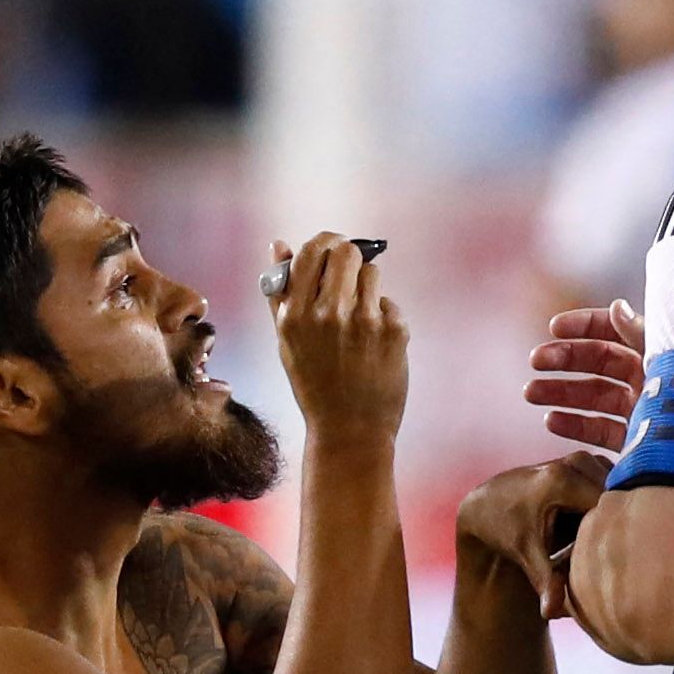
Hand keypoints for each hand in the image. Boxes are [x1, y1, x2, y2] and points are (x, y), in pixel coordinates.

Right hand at [269, 233, 408, 444]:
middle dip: (349, 257)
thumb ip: (280, 291)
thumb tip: (279, 245)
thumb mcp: (287, 341)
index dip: (324, 242)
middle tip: (349, 274)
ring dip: (366, 288)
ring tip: (359, 319)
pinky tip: (374, 345)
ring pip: (372, 273)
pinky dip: (383, 317)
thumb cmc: (315, 385)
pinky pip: (389, 303)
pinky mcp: (394, 331)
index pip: (312, 251)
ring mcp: (363, 321)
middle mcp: (328, 313)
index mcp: (295, 314)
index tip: (332, 246)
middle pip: (346, 252)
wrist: (349, 430)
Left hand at [456, 454, 606, 620]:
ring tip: (606, 538)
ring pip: (620, 490)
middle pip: (619, 497)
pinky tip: (603, 524)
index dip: (616, 532)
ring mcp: (585, 459)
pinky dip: (613, 503)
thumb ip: (546, 581)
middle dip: (619, 522)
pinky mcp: (590, 462)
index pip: (610, 508)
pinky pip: (615, 485)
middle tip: (613, 549)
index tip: (614, 554)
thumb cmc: (507, 530)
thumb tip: (551, 612)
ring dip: (617, 512)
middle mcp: (577, 463)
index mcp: (563, 481)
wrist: (490, 504)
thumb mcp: (526, 554)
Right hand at [527, 299, 641, 454]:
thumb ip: (642, 335)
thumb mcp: (669, 361)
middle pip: (598, 362)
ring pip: (593, 396)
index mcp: (655, 352)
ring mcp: (640, 409)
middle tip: (535, 362)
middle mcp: (647, 377)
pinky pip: (599, 429)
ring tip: (530, 393)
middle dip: (564, 360)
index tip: (554, 328)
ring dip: (560, 391)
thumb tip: (617, 306)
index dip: (583, 325)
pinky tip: (550, 421)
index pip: (614, 329)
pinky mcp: (636, 439)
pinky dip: (574, 425)